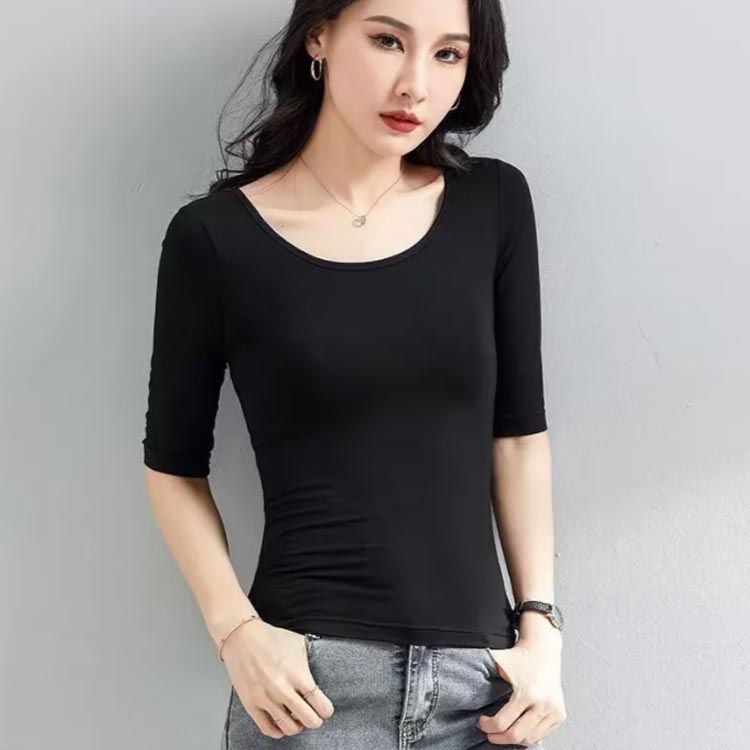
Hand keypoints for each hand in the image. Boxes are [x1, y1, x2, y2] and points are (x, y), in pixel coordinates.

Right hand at [220, 620, 334, 737]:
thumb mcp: (298, 644)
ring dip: (297, 726)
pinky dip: (278, 731)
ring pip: (288, 727)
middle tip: (315, 717)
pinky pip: (267, 728)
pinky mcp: (251, 704)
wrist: (242, 637)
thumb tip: (320, 673)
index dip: (326, 711)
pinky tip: (282, 725)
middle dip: (315, 721)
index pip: (319, 703)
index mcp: (297, 674)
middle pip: (308, 719)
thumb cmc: (270, 638)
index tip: (326, 710)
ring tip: (298, 720)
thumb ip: (310, 661)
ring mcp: (266, 698)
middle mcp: (282, 689)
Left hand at [477, 630, 566, 744]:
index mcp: (527, 693)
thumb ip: (479, 671)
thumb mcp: (497, 661)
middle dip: (499, 738)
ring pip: (530, 739)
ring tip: (502, 732)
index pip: (503, 723)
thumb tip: (453, 675)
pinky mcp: (560, 714)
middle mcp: (543, 704)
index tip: (481, 722)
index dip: (488, 726)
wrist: (543, 649)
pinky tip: (517, 728)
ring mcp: (554, 710)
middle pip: (516, 736)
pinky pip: (541, 734)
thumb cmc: (518, 656)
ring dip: (513, 739)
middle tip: (489, 733)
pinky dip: (528, 735)